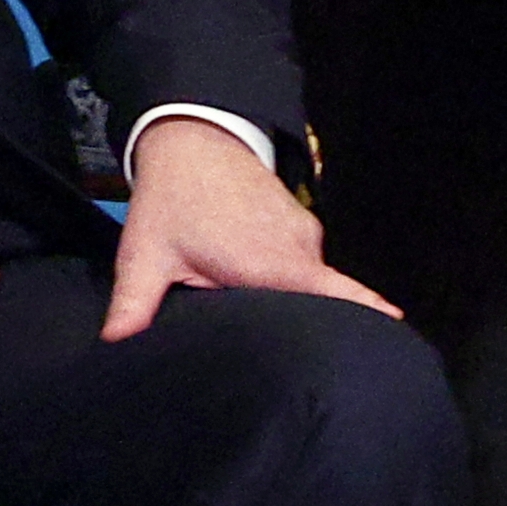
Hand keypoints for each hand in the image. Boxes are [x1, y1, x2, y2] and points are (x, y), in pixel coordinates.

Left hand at [102, 114, 404, 341]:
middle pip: (323, 301)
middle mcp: (300, 248)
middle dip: (318, 332)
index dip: (364, 316)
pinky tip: (271, 304)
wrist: (195, 134)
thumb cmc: (174, 198)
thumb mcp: (147, 252)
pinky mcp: (299, 225)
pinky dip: (293, 285)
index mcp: (272, 262)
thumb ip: (134, 303)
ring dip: (299, 306)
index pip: (334, 296)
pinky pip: (306, 266)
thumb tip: (115, 346)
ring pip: (312, 283)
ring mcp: (305, 233)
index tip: (391, 337)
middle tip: (309, 371)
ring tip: (280, 342)